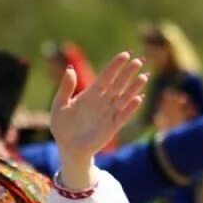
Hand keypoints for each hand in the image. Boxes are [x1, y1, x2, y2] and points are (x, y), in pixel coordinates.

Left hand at [51, 52, 145, 189]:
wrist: (67, 148)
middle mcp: (103, 101)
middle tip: (137, 61)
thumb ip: (65, 89)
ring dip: (134, 88)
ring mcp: (109, 113)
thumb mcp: (60, 106)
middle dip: (128, 73)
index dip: (115, 66)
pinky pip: (124, 115)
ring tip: (143, 77)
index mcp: (90, 94)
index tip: (124, 55)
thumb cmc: (62, 126)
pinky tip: (137, 99)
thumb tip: (69, 69)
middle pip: (118, 84)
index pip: (105, 77)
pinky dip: (131, 108)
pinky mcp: (113, 126)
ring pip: (124, 97)